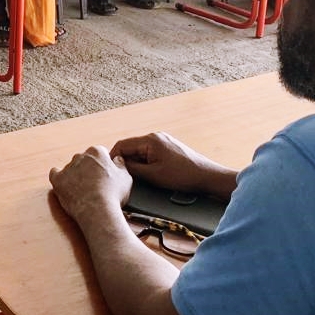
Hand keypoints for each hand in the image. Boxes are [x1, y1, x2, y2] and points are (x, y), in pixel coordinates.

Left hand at [49, 146, 132, 224]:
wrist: (97, 210)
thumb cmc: (113, 195)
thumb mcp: (125, 178)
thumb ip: (121, 165)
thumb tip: (118, 160)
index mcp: (97, 152)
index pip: (99, 153)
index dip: (103, 164)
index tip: (105, 174)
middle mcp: (81, 156)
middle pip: (84, 159)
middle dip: (88, 169)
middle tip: (94, 183)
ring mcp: (68, 167)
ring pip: (70, 167)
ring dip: (75, 175)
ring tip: (83, 190)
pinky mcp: (58, 179)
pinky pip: (55, 174)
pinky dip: (58, 178)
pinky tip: (63, 183)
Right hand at [111, 132, 236, 198]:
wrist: (207, 177)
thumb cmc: (182, 176)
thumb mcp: (153, 175)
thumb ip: (133, 169)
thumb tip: (119, 166)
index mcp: (150, 140)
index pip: (123, 145)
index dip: (113, 157)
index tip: (108, 169)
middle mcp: (156, 136)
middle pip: (131, 147)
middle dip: (125, 161)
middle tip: (119, 175)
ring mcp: (163, 141)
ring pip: (141, 151)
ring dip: (135, 162)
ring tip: (134, 177)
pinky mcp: (169, 148)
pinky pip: (150, 153)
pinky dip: (145, 162)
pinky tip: (147, 174)